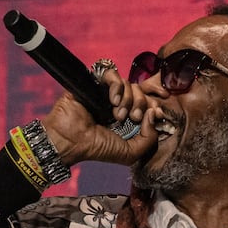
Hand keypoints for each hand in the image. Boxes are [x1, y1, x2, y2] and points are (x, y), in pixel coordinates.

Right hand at [40, 68, 160, 167]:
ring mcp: (107, 92)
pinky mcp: (95, 82)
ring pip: (128, 83)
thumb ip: (150, 139)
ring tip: (117, 115)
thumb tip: (153, 113)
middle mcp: (119, 103)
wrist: (70, 141)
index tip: (156, 113)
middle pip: (141, 92)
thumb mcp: (130, 153)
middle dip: (141, 104)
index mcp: (128, 117)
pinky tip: (111, 100)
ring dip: (128, 99)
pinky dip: (116, 85)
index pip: (148, 103)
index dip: (154, 105)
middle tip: (134, 118)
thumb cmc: (97, 148)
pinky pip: (112, 73)